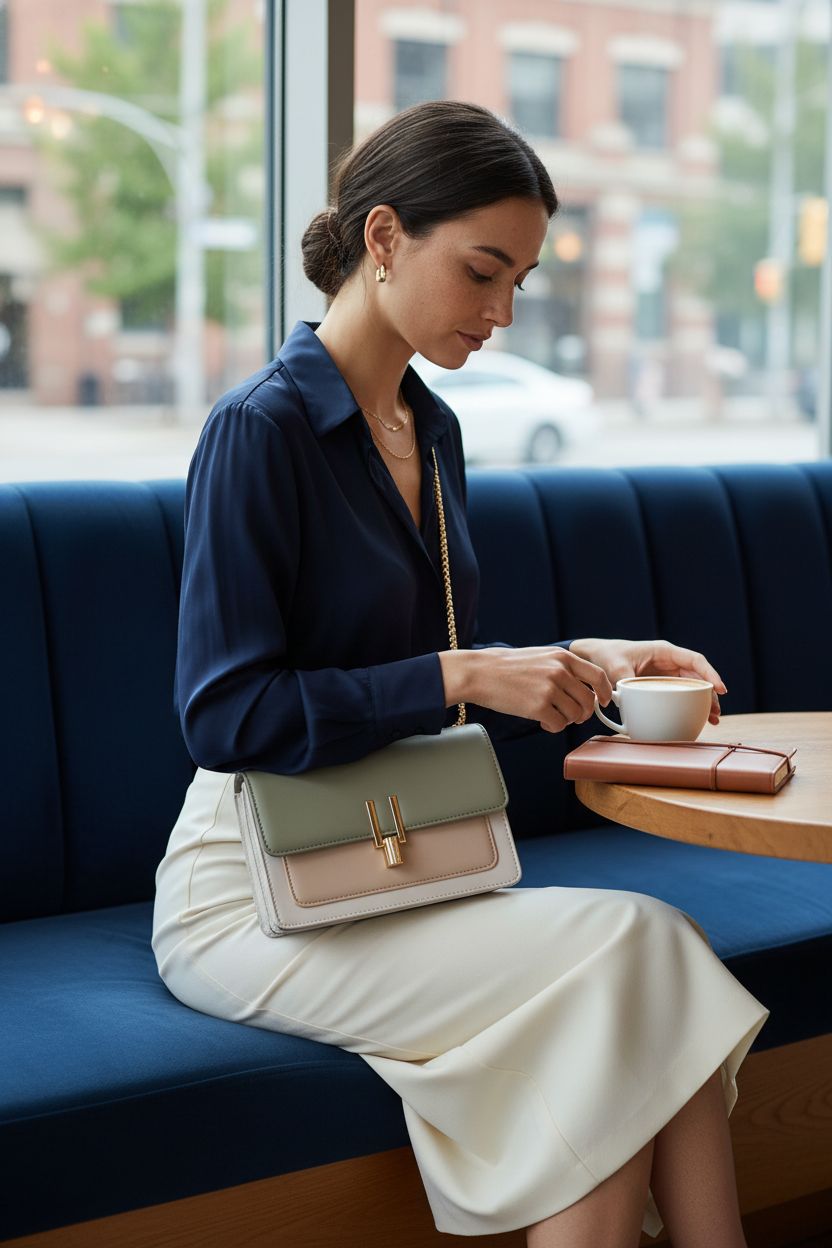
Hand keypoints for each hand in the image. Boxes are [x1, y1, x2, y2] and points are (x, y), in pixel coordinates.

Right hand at [440, 645, 614, 734]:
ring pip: (575, 715)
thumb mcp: (541, 656)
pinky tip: (541, 720)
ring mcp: (549, 689)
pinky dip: (552, 726)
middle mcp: (559, 671)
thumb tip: (584, 688)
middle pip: (588, 701)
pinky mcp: (538, 707)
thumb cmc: (507, 666)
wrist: (480, 672)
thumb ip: (563, 667)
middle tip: (572, 716)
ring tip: (550, 716)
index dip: (605, 692)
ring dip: (566, 720)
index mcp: (563, 657)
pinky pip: (558, 725)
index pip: (598, 676)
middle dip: (583, 713)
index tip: (603, 702)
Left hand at [568, 638, 726, 724]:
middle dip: (710, 694)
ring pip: (692, 686)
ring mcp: (666, 673)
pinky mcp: (660, 684)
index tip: (719, 689)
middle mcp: (669, 662)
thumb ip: (624, 678)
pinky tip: (697, 719)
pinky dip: (690, 704)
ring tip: (713, 720)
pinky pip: (681, 693)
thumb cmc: (608, 655)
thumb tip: (628, 695)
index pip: (694, 660)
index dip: (709, 674)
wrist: (596, 657)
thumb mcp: (615, 666)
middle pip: (698, 677)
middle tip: (716, 713)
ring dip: (704, 701)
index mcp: (664, 651)